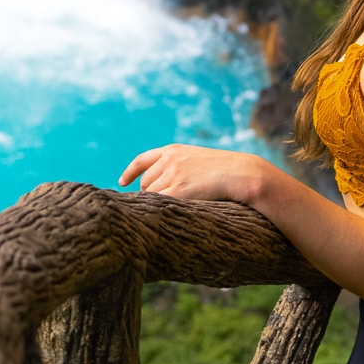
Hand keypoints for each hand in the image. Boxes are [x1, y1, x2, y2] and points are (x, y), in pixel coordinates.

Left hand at [118, 143, 270, 204]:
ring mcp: (173, 174)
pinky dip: (162, 209)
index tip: (122, 183)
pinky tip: (173, 213)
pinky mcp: (179, 190)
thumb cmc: (224, 170)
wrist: (241, 173)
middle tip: (167, 204)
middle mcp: (169, 160)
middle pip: (146, 182)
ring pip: (152, 194)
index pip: (142, 160)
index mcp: (173, 150)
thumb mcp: (197, 160)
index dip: (130, 172)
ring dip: (158, 203)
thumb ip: (178, 166)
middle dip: (151, 193)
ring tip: (177, 208)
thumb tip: (159, 184)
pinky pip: (161, 203)